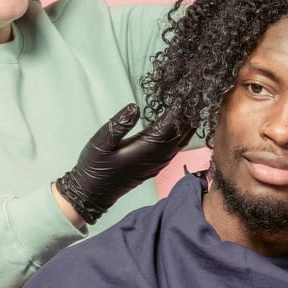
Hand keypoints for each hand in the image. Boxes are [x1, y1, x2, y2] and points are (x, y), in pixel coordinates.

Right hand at [55, 103, 193, 224]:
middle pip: (180, 134)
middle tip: (195, 98)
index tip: (184, 94)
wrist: (92, 193)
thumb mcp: (101, 142)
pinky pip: (174, 149)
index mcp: (145, 149)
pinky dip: (180, 136)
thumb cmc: (94, 167)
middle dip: (188, 116)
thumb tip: (135, 107)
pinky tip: (181, 128)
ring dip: (187, 127)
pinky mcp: (154, 166)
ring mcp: (156, 163)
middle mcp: (155, 158)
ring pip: (179, 143)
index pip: (168, 126)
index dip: (178, 110)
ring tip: (193, 110)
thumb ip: (119, 124)